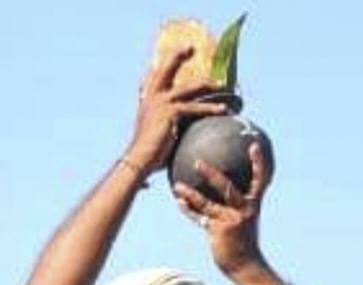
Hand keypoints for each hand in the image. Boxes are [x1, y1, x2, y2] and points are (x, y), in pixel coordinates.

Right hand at [123, 48, 228, 176]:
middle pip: (166, 69)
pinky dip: (211, 108)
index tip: (170, 54)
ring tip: (221, 84)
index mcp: (146, 100)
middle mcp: (152, 96)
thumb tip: (174, 129)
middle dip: (178, 55)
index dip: (160, 63)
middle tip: (191, 47)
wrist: (139, 158)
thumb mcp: (153, 132)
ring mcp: (161, 102)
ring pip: (188, 87)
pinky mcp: (171, 111)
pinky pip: (195, 107)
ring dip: (207, 84)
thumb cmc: (147, 153)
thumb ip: (164, 123)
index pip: (152, 75)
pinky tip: (223, 109)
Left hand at [173, 141, 270, 275]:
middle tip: (196, 162)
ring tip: (176, 185)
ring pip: (207, 204)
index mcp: (253, 205)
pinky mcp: (218, 232)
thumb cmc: (244, 244)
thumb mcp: (244, 223)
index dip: (257, 162)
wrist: (245, 266)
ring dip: (190, 194)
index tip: (253, 144)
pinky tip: (179, 202)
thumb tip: (224, 194)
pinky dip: (189, 210)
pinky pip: (200, 218)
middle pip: (226, 187)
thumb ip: (235, 207)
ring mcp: (230, 221)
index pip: (259, 179)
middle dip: (211, 174)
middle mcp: (243, 210)